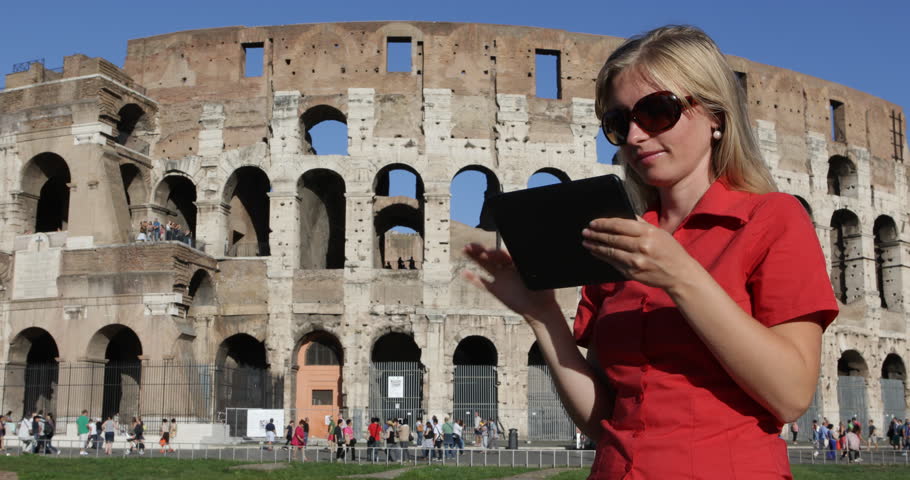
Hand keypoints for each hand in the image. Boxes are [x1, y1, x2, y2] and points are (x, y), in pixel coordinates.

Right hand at [461, 243, 557, 317]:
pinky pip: (482, 283)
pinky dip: (473, 278)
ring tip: (465, 249)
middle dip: (481, 250)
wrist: (539, 308)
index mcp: (517, 262)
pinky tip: (465, 273)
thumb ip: (528, 267)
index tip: (489, 253)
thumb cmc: (542, 290)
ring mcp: (500, 278)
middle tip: (471, 246)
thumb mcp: (538, 274)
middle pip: (491, 256)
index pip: (503, 254)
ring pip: (485, 265)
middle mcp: (507, 267)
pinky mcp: (495, 290)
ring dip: (475, 257)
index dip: (495, 253)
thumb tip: (525, 258)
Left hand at [581, 217, 700, 290]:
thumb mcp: (659, 232)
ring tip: (587, 242)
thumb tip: (623, 214)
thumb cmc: (670, 250)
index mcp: (648, 232)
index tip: (593, 223)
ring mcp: (636, 261)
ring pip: (610, 252)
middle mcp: (641, 246)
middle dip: (596, 235)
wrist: (680, 274)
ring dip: (596, 247)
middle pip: (612, 239)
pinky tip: (596, 253)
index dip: (604, 223)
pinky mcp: (632, 273)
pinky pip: (614, 263)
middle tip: (585, 232)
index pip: (620, 225)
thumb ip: (640, 223)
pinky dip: (603, 257)